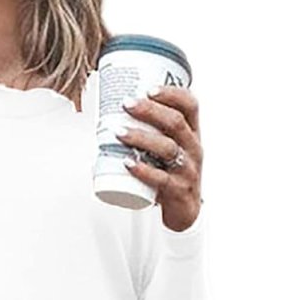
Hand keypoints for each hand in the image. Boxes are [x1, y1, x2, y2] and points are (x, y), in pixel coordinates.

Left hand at [115, 86, 202, 230]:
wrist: (185, 211)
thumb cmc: (171, 174)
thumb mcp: (169, 149)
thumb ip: (149, 132)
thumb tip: (106, 119)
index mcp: (192, 133)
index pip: (190, 105)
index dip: (172, 93)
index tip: (149, 89)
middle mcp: (194, 148)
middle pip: (176, 123)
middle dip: (150, 110)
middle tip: (126, 104)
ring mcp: (188, 170)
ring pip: (167, 148)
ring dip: (141, 137)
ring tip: (119, 132)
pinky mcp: (178, 190)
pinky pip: (161, 179)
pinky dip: (143, 170)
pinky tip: (128, 164)